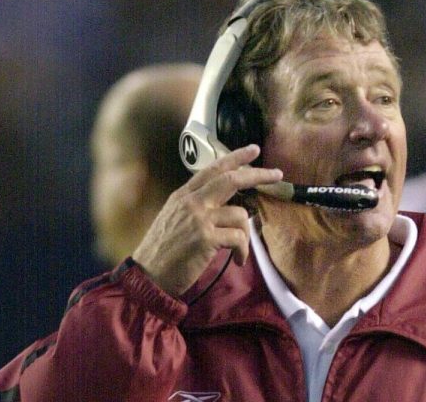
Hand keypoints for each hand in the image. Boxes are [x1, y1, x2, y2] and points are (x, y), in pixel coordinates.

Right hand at [133, 144, 281, 295]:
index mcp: (183, 195)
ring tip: (240, 250)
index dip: (235, 157)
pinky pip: (239, 237)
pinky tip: (238, 260)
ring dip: (247, 234)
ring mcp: (199, 218)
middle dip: (258, 174)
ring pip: (240, 214)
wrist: (148, 276)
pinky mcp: (206, 238)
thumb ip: (196, 206)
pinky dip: (243, 251)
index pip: (213, 169)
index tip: (254, 149)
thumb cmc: (162, 252)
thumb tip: (224, 204)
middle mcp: (191, 202)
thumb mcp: (174, 219)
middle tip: (277, 174)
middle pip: (231, 179)